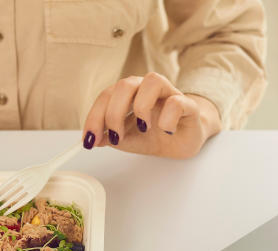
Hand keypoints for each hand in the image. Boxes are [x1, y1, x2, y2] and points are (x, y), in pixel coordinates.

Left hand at [81, 72, 221, 158]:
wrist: (183, 142)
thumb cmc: (155, 136)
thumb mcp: (127, 140)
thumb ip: (110, 137)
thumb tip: (92, 139)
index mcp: (129, 93)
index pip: (106, 96)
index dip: (95, 117)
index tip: (89, 139)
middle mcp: (146, 88)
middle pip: (125, 85)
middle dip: (114, 113)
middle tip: (115, 137)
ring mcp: (168, 93)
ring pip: (152, 81)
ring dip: (141, 107)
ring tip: (143, 128)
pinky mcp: (188, 105)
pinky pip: (177, 101)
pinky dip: (167, 118)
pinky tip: (165, 130)